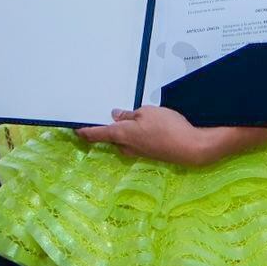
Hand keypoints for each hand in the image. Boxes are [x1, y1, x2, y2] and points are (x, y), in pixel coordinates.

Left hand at [76, 106, 212, 165]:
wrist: (191, 148)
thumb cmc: (167, 127)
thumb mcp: (147, 112)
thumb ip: (130, 115)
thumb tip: (116, 116)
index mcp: (121, 135)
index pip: (97, 134)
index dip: (85, 132)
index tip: (75, 131)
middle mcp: (126, 147)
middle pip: (111, 138)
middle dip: (108, 129)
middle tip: (105, 115)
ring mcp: (138, 152)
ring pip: (124, 140)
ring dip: (124, 131)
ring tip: (129, 117)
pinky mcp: (149, 153)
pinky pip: (136, 143)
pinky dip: (135, 135)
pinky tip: (144, 126)